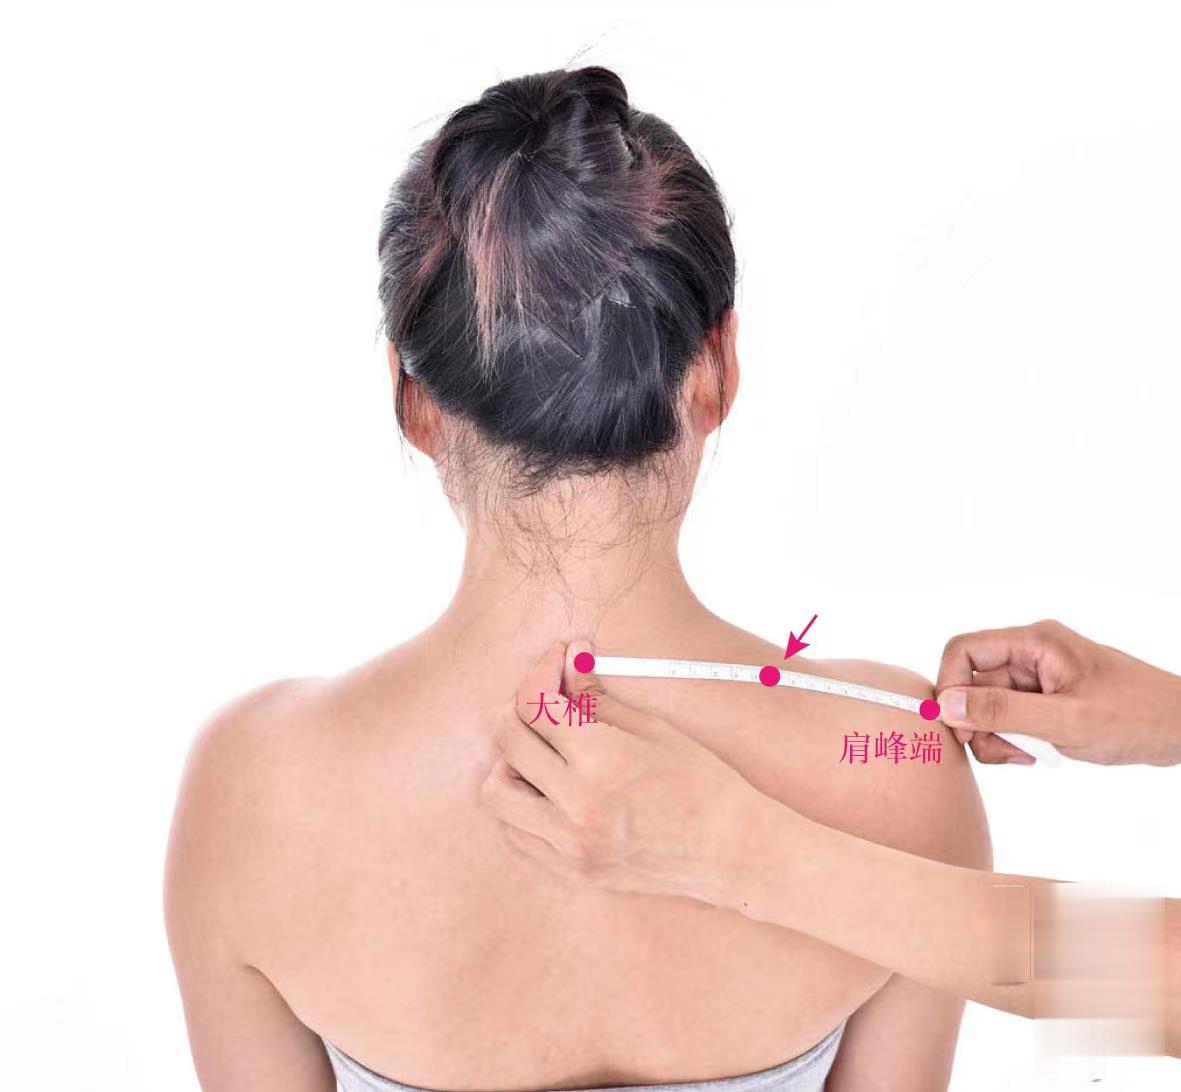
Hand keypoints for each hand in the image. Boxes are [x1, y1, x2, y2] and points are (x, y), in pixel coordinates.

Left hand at [479, 640, 775, 906]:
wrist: (731, 852)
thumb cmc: (702, 783)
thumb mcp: (652, 728)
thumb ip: (596, 696)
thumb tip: (567, 660)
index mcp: (602, 762)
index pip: (535, 704)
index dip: (540, 671)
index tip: (557, 660)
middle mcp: (576, 808)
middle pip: (507, 741)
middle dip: (520, 708)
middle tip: (548, 698)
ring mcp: (569, 847)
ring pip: (496, 792)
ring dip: (510, 760)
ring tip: (545, 751)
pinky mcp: (570, 872)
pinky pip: (515, 831)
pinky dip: (521, 803)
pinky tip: (550, 788)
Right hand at [935, 619, 1180, 765]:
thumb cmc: (1136, 716)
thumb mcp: (1066, 720)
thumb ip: (1003, 711)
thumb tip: (946, 704)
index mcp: (1034, 643)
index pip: (964, 650)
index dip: (950, 686)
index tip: (958, 725)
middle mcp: (1030, 654)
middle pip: (972, 683)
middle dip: (980, 722)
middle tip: (1005, 750)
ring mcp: (1036, 676)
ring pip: (987, 705)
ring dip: (997, 735)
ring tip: (1029, 754)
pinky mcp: (1043, 698)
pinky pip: (1008, 716)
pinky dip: (1014, 739)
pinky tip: (1039, 752)